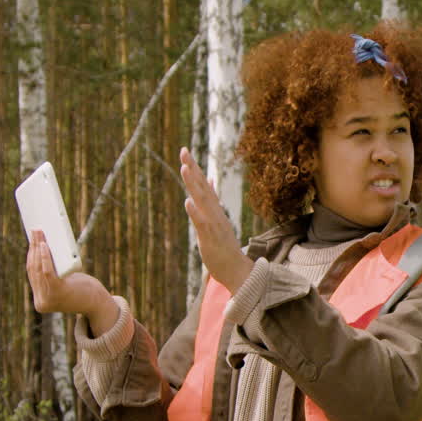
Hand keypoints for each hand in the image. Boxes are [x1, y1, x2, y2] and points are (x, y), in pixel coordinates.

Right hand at [25, 230, 115, 330]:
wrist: (99, 304)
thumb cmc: (84, 289)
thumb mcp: (64, 282)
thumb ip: (52, 273)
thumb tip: (42, 247)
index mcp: (41, 302)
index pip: (32, 274)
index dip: (31, 255)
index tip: (31, 241)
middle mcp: (41, 302)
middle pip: (34, 270)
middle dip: (33, 248)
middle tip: (35, 231)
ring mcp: (47, 299)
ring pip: (38, 269)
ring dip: (37, 248)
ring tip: (39, 232)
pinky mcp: (56, 292)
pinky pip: (47, 271)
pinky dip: (44, 257)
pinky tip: (44, 245)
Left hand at [179, 147, 253, 291]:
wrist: (237, 270)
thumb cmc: (224, 246)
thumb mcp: (216, 219)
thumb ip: (212, 201)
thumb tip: (209, 180)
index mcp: (215, 210)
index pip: (203, 184)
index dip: (194, 167)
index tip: (184, 150)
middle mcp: (215, 213)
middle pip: (202, 187)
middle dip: (192, 168)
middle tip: (184, 150)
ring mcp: (214, 224)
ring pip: (203, 200)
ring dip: (194, 184)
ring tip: (185, 168)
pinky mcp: (211, 237)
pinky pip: (202, 223)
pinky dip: (195, 212)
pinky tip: (187, 201)